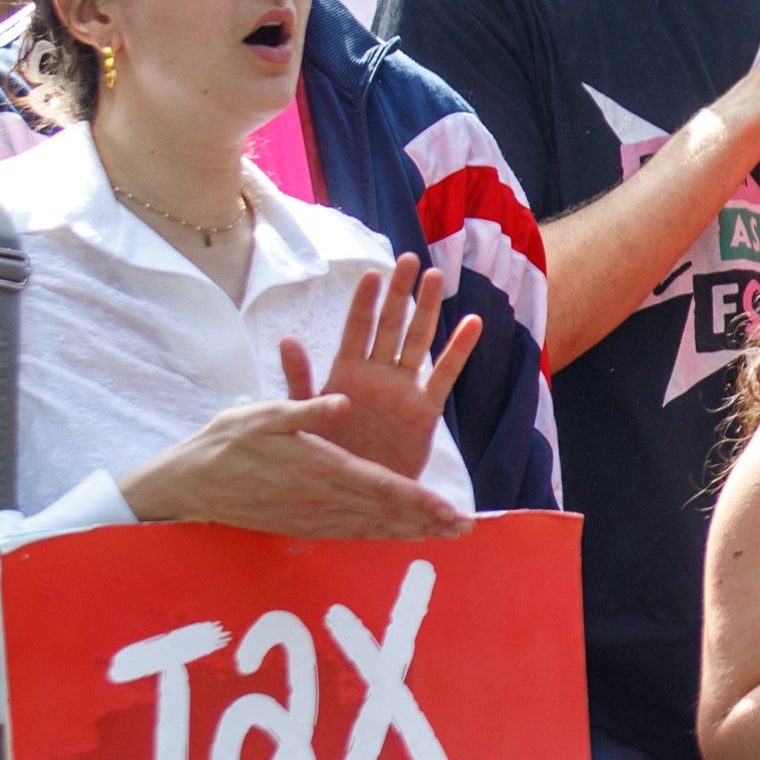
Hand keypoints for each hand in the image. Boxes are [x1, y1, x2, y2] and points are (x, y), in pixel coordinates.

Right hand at [120, 399, 467, 541]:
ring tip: (443, 536)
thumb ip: (306, 407)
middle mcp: (322, 500)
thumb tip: (341, 401)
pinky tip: (398, 538)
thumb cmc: (226, 441)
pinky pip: (351, 535)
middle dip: (429, 522)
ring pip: (372, 528)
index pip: (384, 488)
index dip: (423, 502)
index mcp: (321, 467)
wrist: (190, 484)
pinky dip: (380, 537)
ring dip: (410, 533)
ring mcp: (312, 518)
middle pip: (387, 515)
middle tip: (466, 529)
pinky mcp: (302, 528)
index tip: (454, 512)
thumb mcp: (264, 413)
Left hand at [282, 262, 479, 479]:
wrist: (357, 499)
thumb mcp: (304, 420)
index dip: (364, 302)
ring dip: (427, 311)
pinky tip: (472, 323)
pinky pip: (444, 376)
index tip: (372, 273)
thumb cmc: (327, 458)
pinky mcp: (424, 412)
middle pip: (390, 326)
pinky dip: (458, 350)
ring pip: (418, 342)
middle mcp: (376, 376)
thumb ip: (300, 381)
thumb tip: (287, 339)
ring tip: (436, 278)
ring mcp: (402, 391)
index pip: (356, 330)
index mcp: (345, 375)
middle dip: (400, 294)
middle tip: (411, 260)